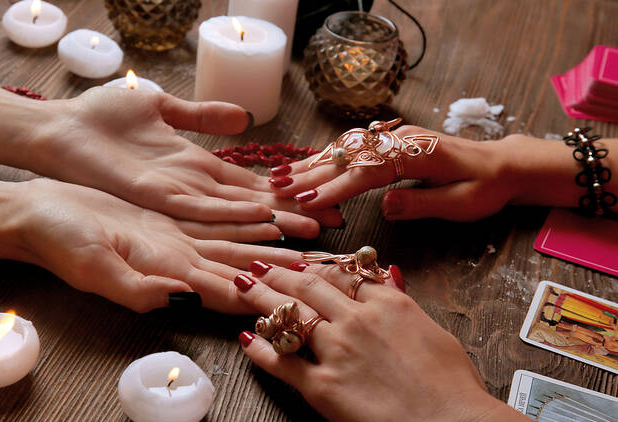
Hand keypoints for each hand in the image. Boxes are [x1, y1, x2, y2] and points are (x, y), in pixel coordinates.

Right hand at [12, 178, 302, 312]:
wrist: (37, 214)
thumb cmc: (55, 241)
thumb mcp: (91, 265)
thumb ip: (135, 287)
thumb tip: (180, 300)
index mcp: (168, 275)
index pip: (230, 288)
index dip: (268, 291)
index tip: (306, 292)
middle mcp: (180, 261)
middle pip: (244, 268)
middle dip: (285, 271)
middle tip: (327, 269)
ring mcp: (176, 240)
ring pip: (237, 244)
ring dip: (274, 245)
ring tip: (312, 243)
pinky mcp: (167, 219)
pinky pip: (216, 218)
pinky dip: (244, 217)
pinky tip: (269, 215)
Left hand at [31, 88, 342, 237]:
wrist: (60, 129)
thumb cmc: (103, 118)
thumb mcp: (163, 107)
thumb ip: (202, 115)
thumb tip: (244, 118)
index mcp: (196, 167)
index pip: (250, 184)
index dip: (285, 192)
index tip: (320, 196)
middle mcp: (193, 188)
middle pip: (251, 205)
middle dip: (290, 214)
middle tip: (331, 224)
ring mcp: (176, 196)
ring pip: (234, 214)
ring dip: (272, 222)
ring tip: (310, 230)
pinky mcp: (156, 197)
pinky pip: (202, 208)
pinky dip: (234, 212)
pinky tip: (263, 216)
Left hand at [233, 263, 525, 421]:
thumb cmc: (452, 386)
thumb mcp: (435, 333)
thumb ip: (404, 301)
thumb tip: (390, 275)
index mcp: (388, 305)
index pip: (343, 276)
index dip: (317, 267)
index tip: (301, 264)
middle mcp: (357, 320)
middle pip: (308, 287)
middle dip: (280, 273)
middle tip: (260, 264)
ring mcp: (336, 351)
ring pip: (289, 314)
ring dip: (261, 298)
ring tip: (242, 285)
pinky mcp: (322, 386)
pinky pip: (280, 362)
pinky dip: (259, 350)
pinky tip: (245, 339)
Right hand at [270, 126, 608, 220]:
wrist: (502, 164)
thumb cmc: (485, 188)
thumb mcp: (460, 203)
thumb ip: (420, 203)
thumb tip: (383, 205)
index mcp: (418, 154)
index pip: (368, 173)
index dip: (335, 187)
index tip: (306, 199)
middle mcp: (401, 140)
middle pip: (349, 157)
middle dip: (310, 172)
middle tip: (276, 186)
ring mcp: (394, 138)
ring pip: (346, 150)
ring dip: (312, 164)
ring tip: (279, 177)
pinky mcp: (391, 143)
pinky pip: (354, 150)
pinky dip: (327, 159)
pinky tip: (306, 167)